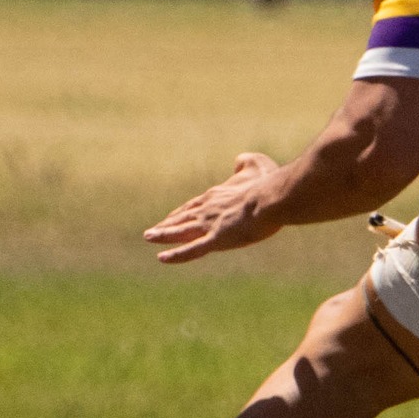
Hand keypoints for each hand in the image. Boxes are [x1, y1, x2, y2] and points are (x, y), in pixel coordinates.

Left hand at [143, 153, 283, 262]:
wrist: (270, 199)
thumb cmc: (267, 183)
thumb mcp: (258, 165)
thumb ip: (246, 162)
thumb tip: (238, 159)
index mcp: (217, 195)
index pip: (195, 205)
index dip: (182, 212)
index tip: (172, 217)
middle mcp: (208, 209)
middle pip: (183, 217)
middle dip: (167, 224)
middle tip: (153, 230)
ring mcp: (209, 225)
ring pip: (180, 232)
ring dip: (163, 235)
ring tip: (148, 237)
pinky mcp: (215, 240)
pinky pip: (191, 250)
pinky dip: (176, 255)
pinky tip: (162, 258)